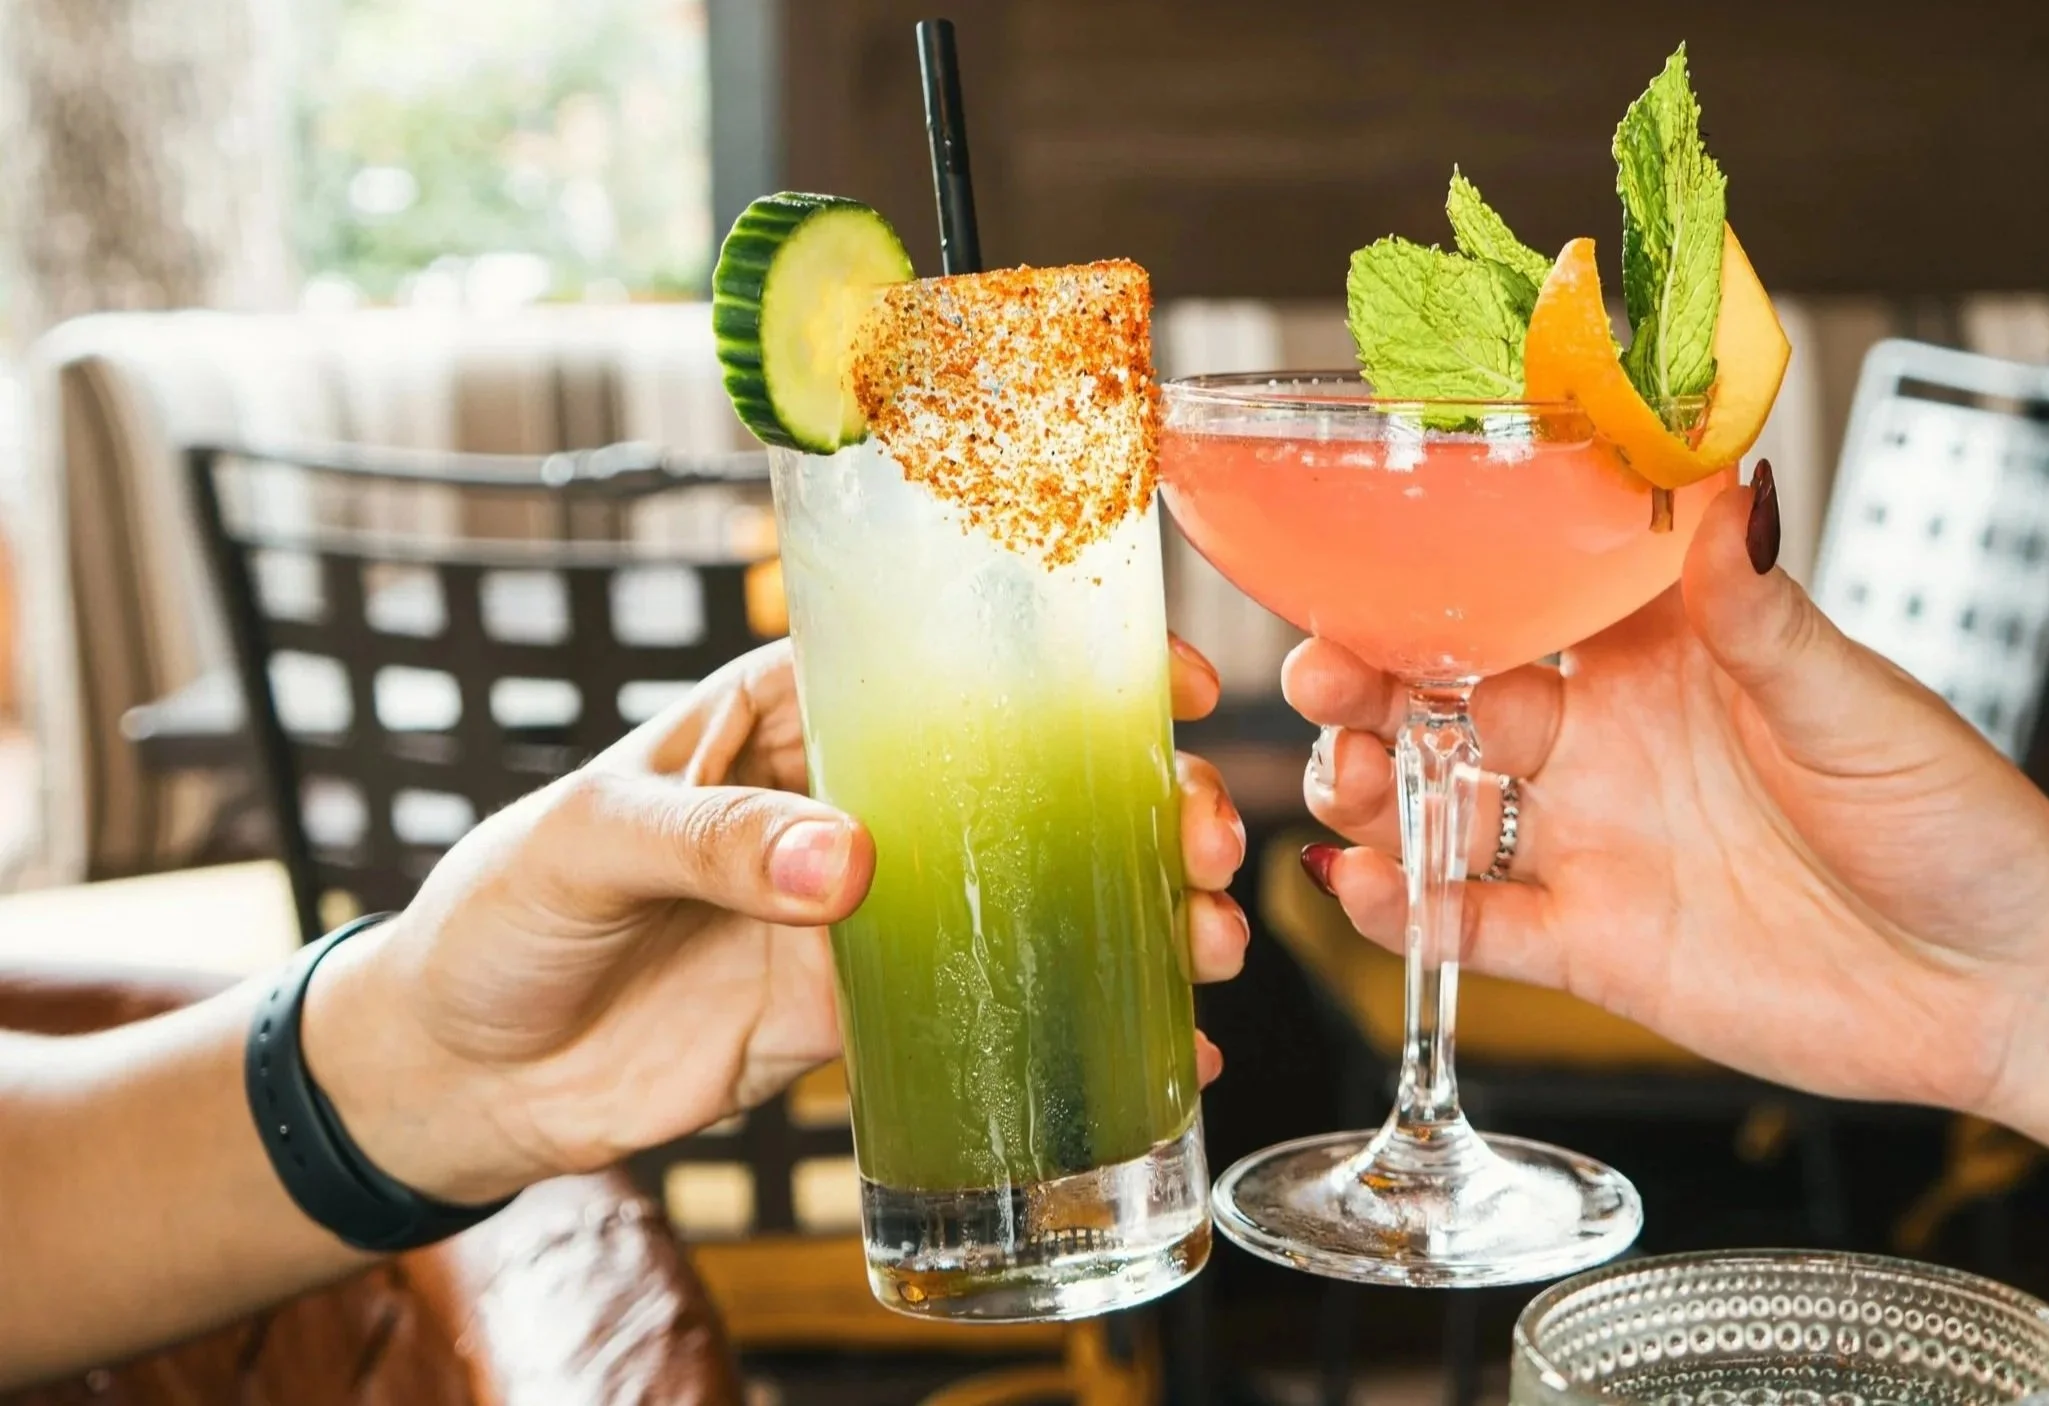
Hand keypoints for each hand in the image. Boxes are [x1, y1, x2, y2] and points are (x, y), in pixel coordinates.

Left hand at [305, 637, 1249, 1203]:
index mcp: (783, 717)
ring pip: (1025, 893)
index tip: (1169, 684)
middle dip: (1134, 802)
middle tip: (1207, 839)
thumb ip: (712, 841)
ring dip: (1129, 912)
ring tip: (1208, 942)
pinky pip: (979, 1006)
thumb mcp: (588, 841)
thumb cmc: (500, 912)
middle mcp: (841, 800)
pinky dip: (1071, 1023)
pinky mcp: (851, 1010)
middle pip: (1019, 783)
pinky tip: (1159, 1048)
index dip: (1064, 667)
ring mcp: (857, 908)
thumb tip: (847, 861)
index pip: (941, 667)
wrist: (456, 1076)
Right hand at [1287, 473, 2048, 1113]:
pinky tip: (1362, 886)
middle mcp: (1608, 736)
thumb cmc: (1952, 821)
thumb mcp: (1855, 705)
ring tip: (1348, 776)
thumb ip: (1763, 615)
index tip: (1370, 549)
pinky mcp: (1592, 943)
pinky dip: (1405, 909)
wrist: (2000, 983)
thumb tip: (1733, 490)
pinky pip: (1474, 922)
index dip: (1439, 570)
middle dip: (1372, 676)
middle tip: (1324, 671)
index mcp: (1662, 649)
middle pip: (1449, 691)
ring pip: (1438, 802)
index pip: (1524, 587)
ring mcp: (1592, 838)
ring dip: (1375, 784)